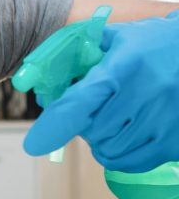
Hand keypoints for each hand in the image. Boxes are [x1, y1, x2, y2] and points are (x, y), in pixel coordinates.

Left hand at [23, 11, 178, 171]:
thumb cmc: (160, 43)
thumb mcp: (124, 36)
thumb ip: (85, 50)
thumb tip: (44, 69)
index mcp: (124, 67)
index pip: (79, 103)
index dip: (54, 126)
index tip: (34, 145)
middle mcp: (145, 94)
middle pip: (92, 130)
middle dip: (84, 126)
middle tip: (92, 115)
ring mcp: (163, 119)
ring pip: (110, 149)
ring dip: (100, 142)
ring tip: (109, 126)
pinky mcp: (175, 140)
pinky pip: (133, 162)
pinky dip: (119, 157)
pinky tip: (121, 142)